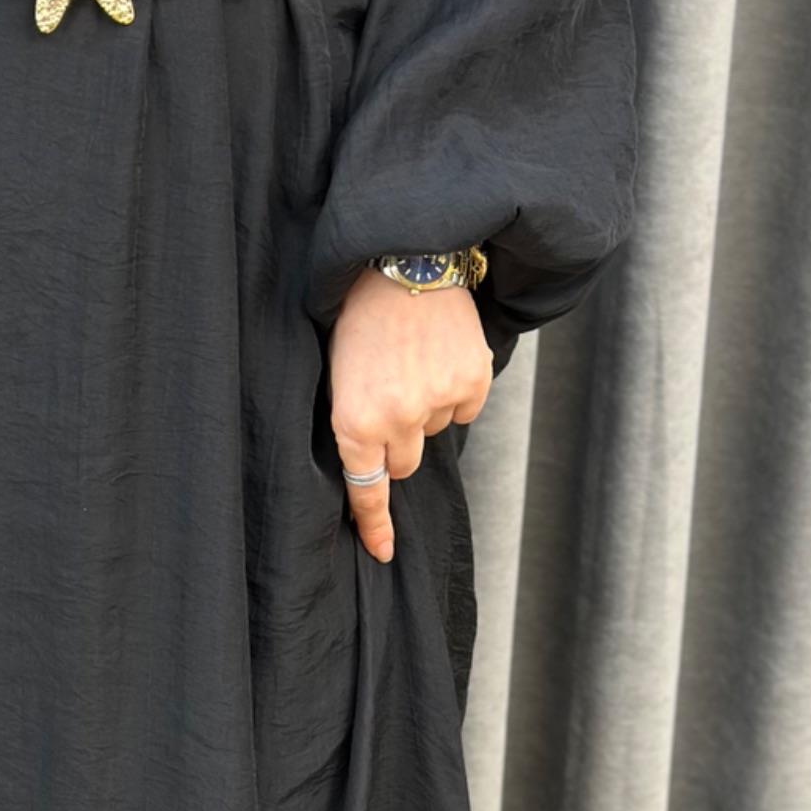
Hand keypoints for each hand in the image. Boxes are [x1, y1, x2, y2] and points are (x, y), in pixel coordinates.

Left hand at [327, 269, 494, 562]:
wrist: (406, 257)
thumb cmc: (361, 315)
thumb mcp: (338, 373)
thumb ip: (355, 422)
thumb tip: (381, 468)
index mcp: (354, 420)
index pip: (367, 488)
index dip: (375, 525)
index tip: (384, 553)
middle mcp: (397, 419)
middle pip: (403, 464)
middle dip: (397, 440)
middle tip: (391, 393)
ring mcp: (438, 402)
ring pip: (434, 434)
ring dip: (426, 410)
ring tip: (414, 362)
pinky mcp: (472, 382)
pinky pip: (465, 409)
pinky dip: (456, 390)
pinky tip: (441, 356)